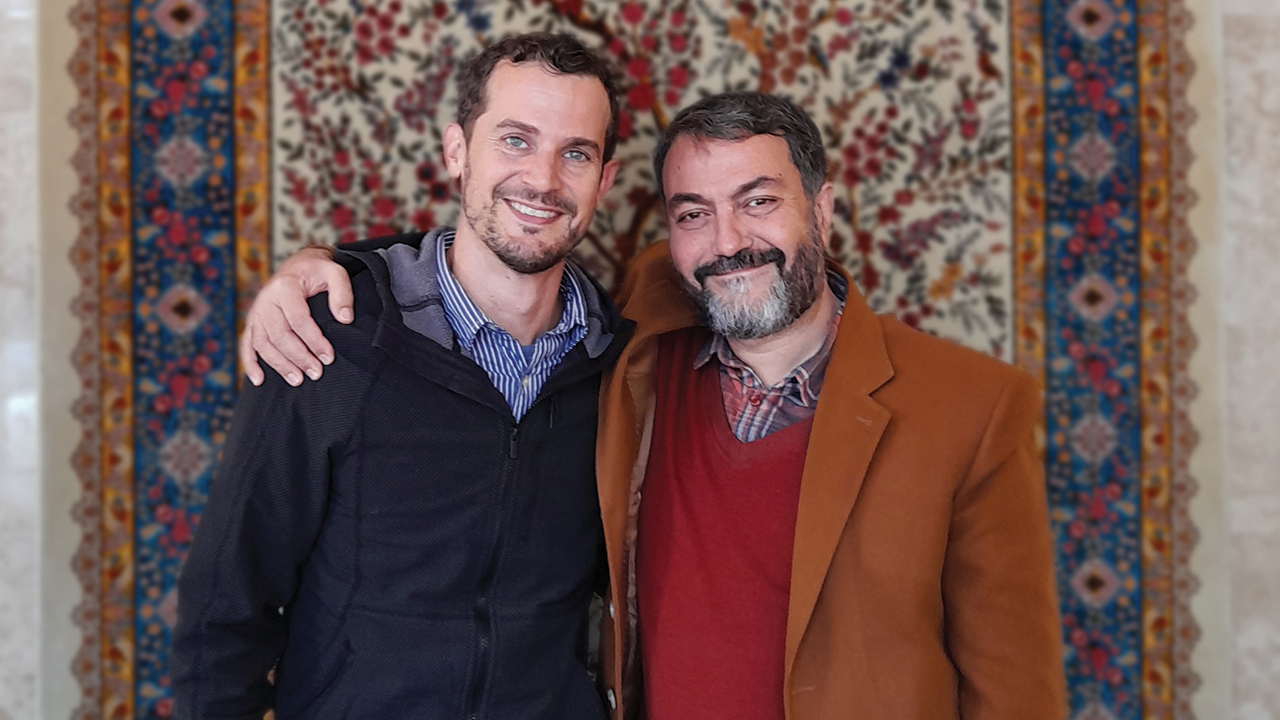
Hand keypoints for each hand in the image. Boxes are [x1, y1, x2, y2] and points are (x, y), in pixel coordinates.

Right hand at [239, 246, 354, 386]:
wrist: (298, 265)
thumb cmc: (317, 271)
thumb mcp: (335, 273)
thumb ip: (342, 294)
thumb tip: (345, 319)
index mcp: (286, 287)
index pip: (299, 320)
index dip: (314, 341)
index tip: (329, 357)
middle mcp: (266, 300)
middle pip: (280, 335)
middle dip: (299, 357)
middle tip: (316, 373)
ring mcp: (257, 312)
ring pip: (263, 343)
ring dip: (279, 364)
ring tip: (298, 380)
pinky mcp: (253, 321)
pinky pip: (247, 343)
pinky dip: (250, 363)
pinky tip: (259, 380)